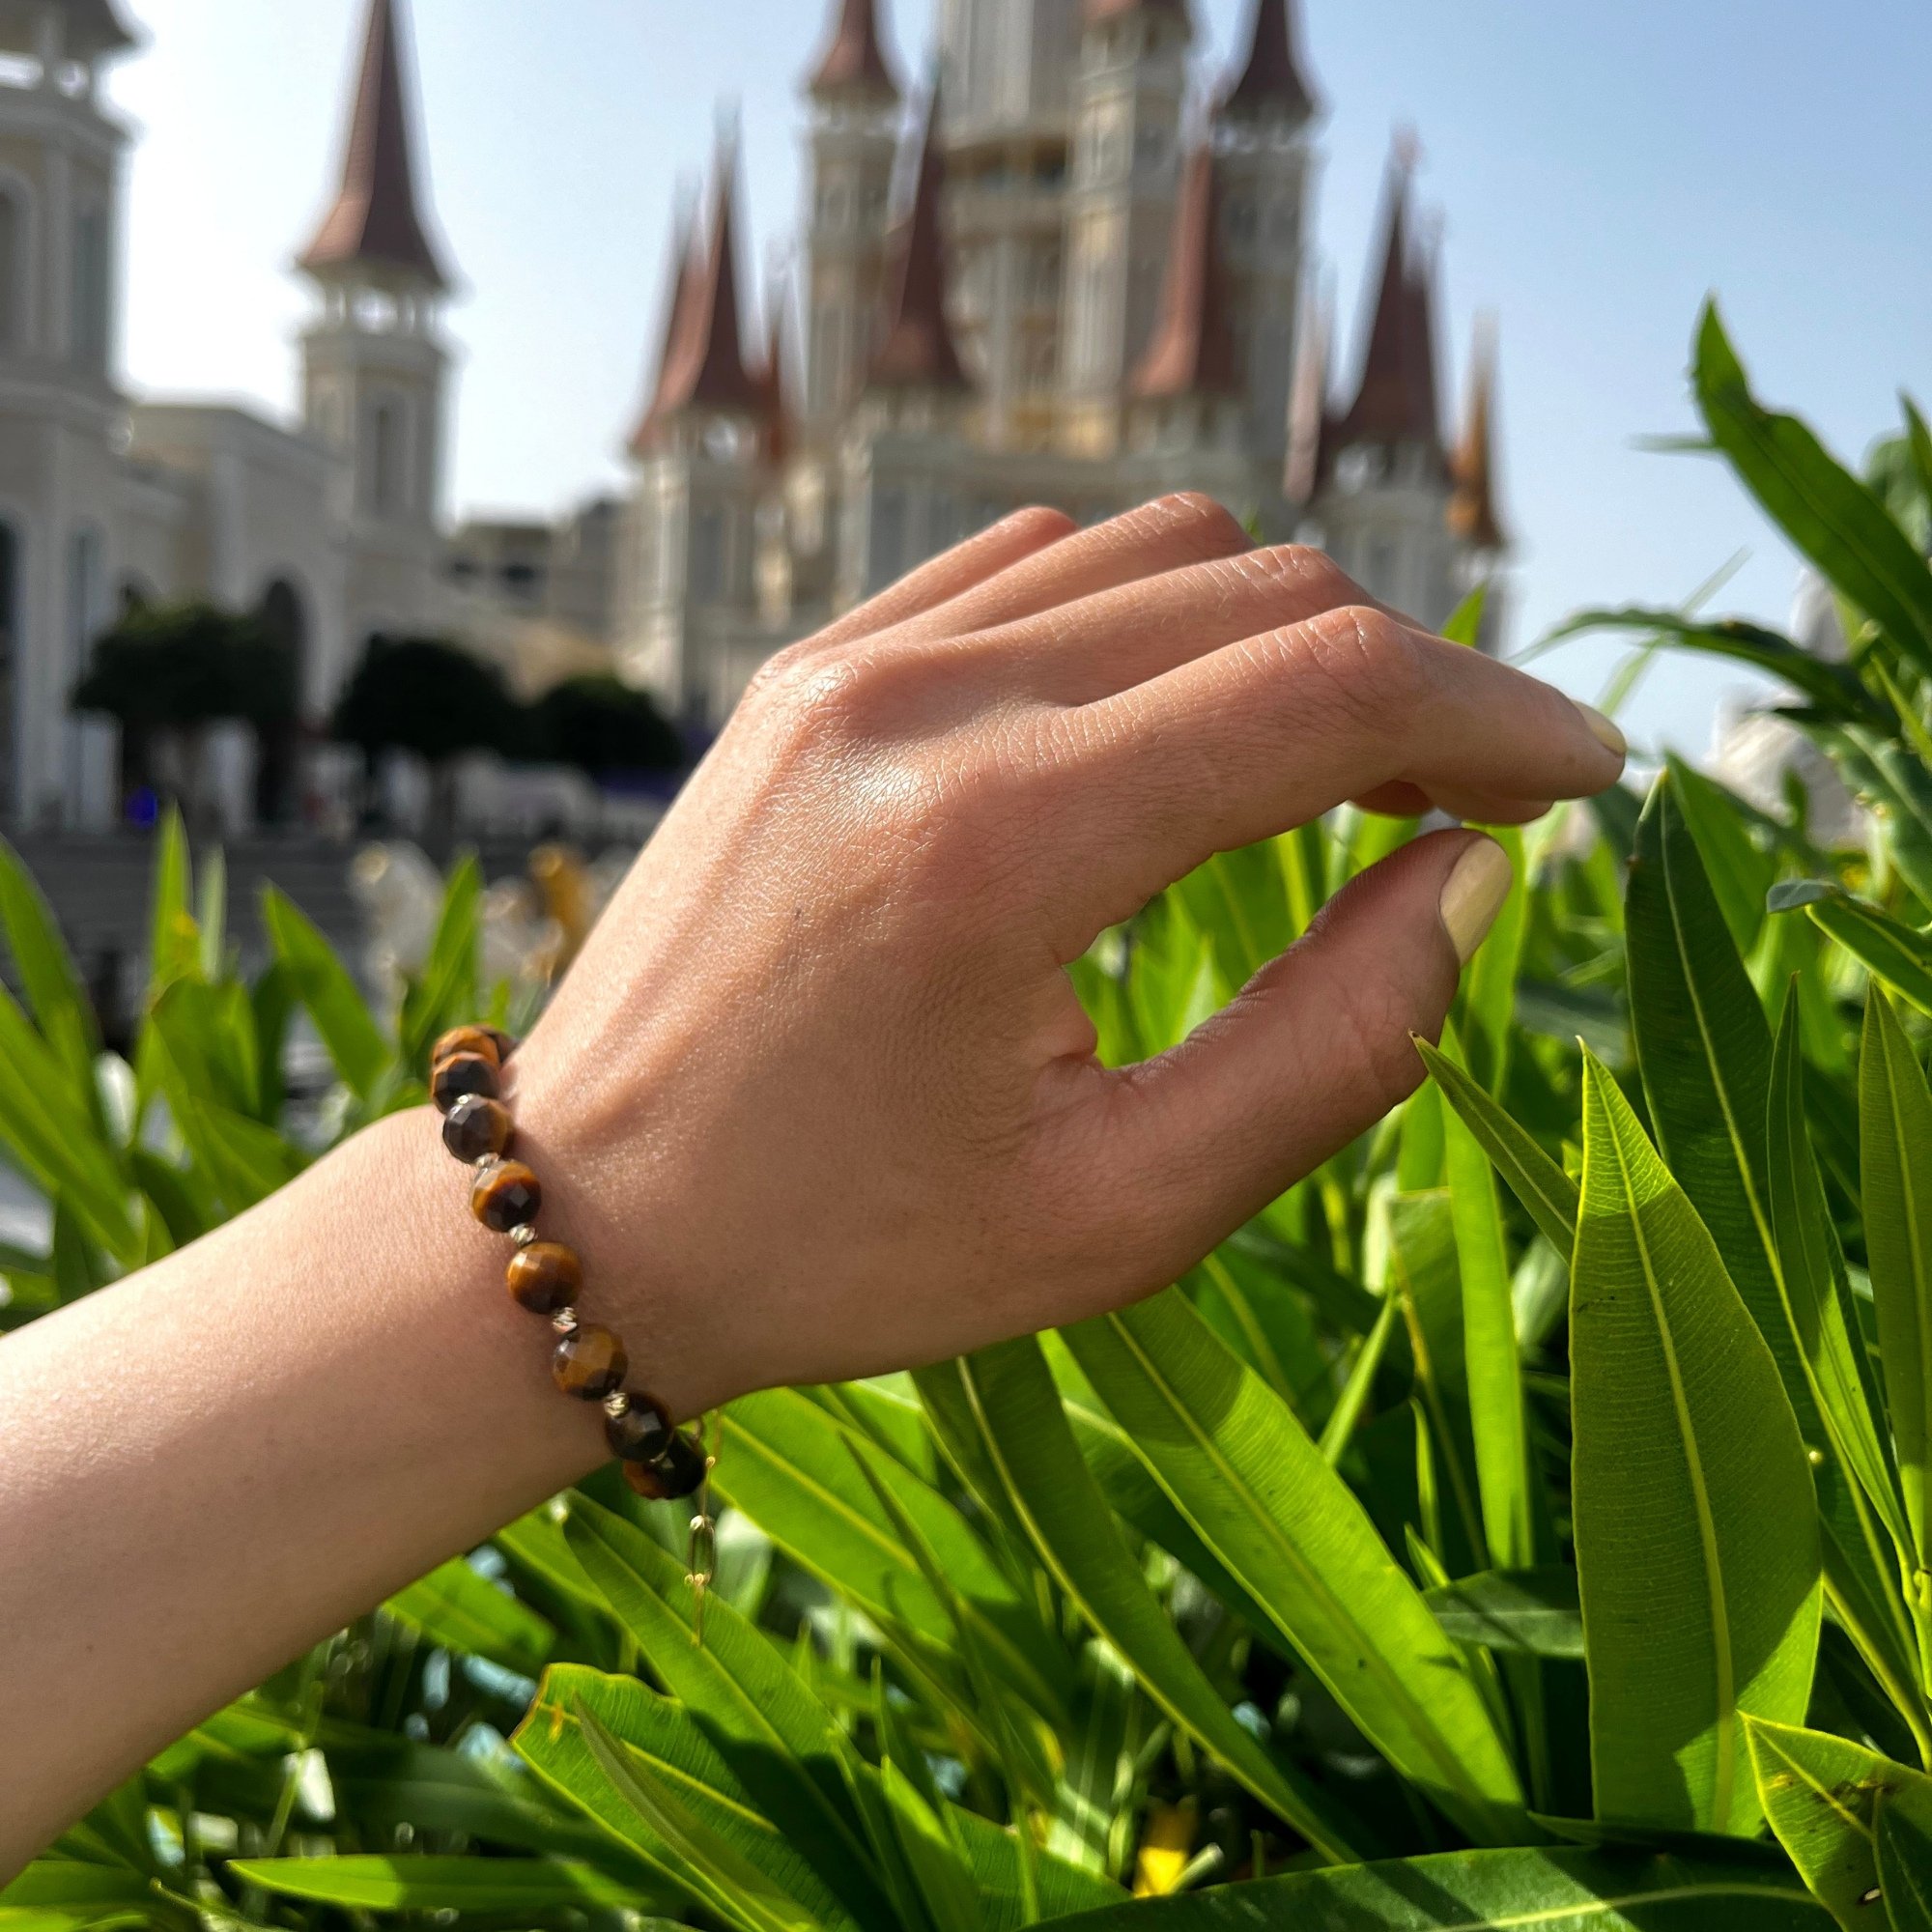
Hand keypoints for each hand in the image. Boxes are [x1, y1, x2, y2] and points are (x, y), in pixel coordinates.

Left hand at [513, 495, 1624, 1415]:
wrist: (586, 1212)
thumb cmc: (844, 1247)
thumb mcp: (1121, 1214)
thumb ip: (1334, 1042)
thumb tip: (1469, 874)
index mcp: (1002, 841)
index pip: (1329, 687)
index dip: (1498, 717)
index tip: (1585, 781)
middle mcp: (922, 699)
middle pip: (1263, 592)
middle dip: (1411, 681)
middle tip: (1474, 801)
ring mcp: (850, 658)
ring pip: (1160, 552)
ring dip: (1286, 639)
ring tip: (1336, 768)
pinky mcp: (814, 664)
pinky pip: (1038, 564)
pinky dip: (1154, 617)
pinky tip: (1175, 725)